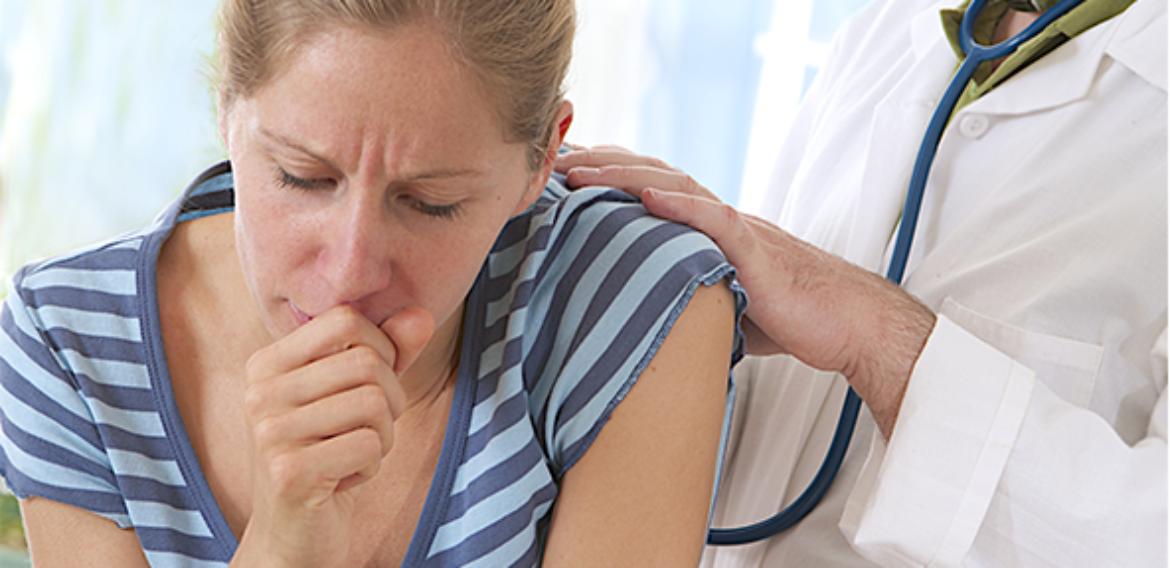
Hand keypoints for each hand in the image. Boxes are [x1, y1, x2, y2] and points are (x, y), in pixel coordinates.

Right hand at [232, 305, 433, 566]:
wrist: (294, 534)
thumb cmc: (330, 455)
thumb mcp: (359, 395)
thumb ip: (389, 352)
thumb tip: (422, 315)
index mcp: (267, 364)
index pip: (345, 321)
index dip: (381, 349)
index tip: (371, 385)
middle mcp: (259, 392)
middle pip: (368, 362)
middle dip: (390, 400)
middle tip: (367, 430)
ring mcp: (269, 432)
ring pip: (375, 403)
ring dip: (383, 437)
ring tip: (353, 454)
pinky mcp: (288, 472)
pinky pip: (370, 445)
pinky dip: (372, 466)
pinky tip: (342, 479)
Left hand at [555, 145, 934, 436]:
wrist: (849, 325)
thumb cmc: (792, 319)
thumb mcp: (723, 308)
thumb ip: (688, 299)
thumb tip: (645, 325)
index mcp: (708, 231)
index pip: (651, 190)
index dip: (607, 176)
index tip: (561, 171)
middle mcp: (720, 220)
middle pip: (653, 176)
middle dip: (600, 164)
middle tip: (551, 158)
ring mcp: (739, 230)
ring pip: (677, 186)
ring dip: (624, 175)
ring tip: (579, 170)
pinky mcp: (758, 252)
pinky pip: (718, 221)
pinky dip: (682, 205)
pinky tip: (649, 195)